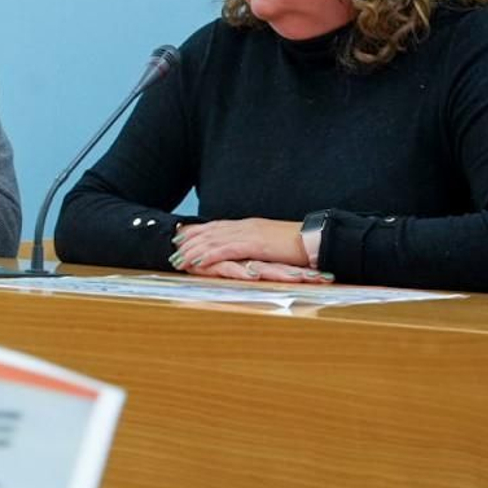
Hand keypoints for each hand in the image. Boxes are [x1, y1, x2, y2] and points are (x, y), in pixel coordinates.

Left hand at [171, 218, 332, 281]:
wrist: (316, 240)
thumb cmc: (299, 244)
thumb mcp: (272, 242)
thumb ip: (256, 244)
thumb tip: (246, 251)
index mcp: (249, 225)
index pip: (216, 226)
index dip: (197, 232)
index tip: (181, 237)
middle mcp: (245, 227)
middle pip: (210, 232)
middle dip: (189, 241)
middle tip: (171, 248)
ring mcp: (248, 234)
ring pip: (213, 241)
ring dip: (193, 250)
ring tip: (177, 259)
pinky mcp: (254, 245)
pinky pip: (226, 250)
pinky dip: (209, 256)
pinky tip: (196, 261)